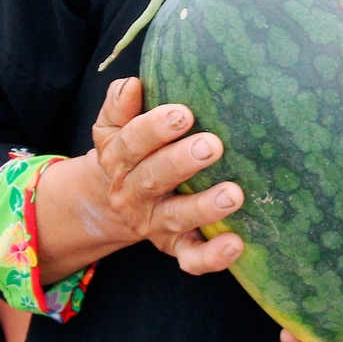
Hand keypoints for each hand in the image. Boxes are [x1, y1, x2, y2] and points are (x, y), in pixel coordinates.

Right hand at [37, 78, 244, 279]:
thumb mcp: (113, 128)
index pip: (132, 142)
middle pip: (154, 178)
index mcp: (118, 158)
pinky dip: (210, 256)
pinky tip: (236, 244)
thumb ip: (120, 105)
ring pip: (176, 218)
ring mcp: (153, 222)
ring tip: (234, 194)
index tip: (183, 113)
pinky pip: (189, 257)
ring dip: (204, 207)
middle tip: (212, 145)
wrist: (107, 203)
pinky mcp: (172, 246)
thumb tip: (133, 84)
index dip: (154, 128)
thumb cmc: (126, 151)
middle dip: (182, 162)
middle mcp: (133, 193)